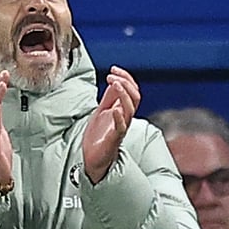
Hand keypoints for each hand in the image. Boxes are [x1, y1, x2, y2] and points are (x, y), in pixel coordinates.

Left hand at [82, 65, 139, 183]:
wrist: (92, 159)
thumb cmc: (98, 136)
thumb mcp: (102, 111)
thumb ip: (109, 98)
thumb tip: (114, 81)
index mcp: (122, 110)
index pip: (132, 90)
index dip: (126, 77)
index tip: (113, 69)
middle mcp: (125, 118)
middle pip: (136, 97)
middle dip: (126, 82)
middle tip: (112, 75)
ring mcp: (121, 128)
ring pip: (131, 109)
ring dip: (124, 94)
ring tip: (114, 83)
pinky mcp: (114, 139)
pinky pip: (121, 127)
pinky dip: (119, 117)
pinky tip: (114, 109)